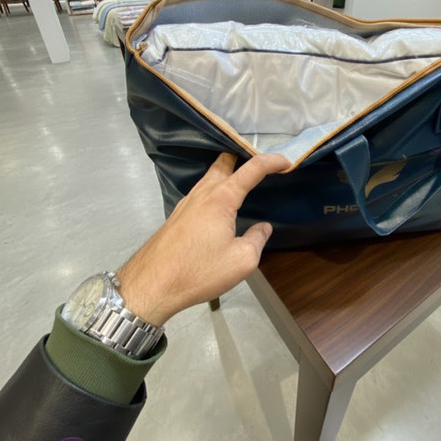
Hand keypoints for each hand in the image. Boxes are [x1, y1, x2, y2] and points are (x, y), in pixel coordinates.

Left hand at [116, 152, 288, 325]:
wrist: (152, 284)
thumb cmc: (198, 271)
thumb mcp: (241, 260)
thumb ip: (257, 239)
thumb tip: (263, 227)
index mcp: (221, 198)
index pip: (252, 169)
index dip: (272, 161)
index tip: (288, 163)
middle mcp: (202, 193)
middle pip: (224, 162)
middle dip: (243, 156)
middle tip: (261, 163)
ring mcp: (186, 203)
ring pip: (209, 176)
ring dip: (227, 172)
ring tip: (243, 180)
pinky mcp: (178, 216)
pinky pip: (200, 192)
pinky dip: (214, 188)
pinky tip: (220, 204)